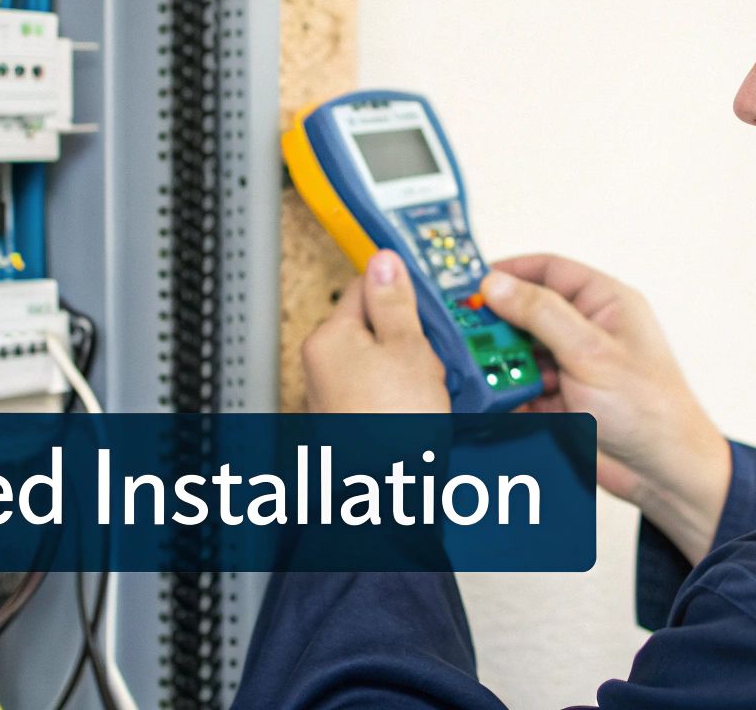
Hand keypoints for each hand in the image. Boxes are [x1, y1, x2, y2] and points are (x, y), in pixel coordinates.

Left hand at [301, 250, 451, 413]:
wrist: (386, 494)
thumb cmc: (392, 427)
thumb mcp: (408, 347)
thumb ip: (395, 302)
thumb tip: (384, 261)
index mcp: (330, 337)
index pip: (363, 287)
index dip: (400, 290)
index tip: (425, 299)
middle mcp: (322, 364)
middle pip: (373, 326)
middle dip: (409, 336)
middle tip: (433, 352)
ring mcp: (334, 395)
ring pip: (381, 361)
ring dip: (410, 368)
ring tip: (430, 387)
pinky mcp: (349, 421)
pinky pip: (381, 391)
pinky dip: (404, 395)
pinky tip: (423, 410)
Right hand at [483, 255, 730, 562]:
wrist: (664, 474)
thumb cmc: (651, 408)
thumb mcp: (590, 351)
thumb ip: (541, 314)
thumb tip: (498, 284)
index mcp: (604, 303)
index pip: (548, 271)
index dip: (509, 272)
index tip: (471, 282)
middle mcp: (587, 331)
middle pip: (526, 314)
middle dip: (494, 325)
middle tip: (461, 333)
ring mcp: (572, 367)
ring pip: (519, 354)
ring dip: (497, 364)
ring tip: (474, 372)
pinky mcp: (560, 400)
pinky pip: (521, 389)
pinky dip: (504, 394)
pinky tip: (488, 401)